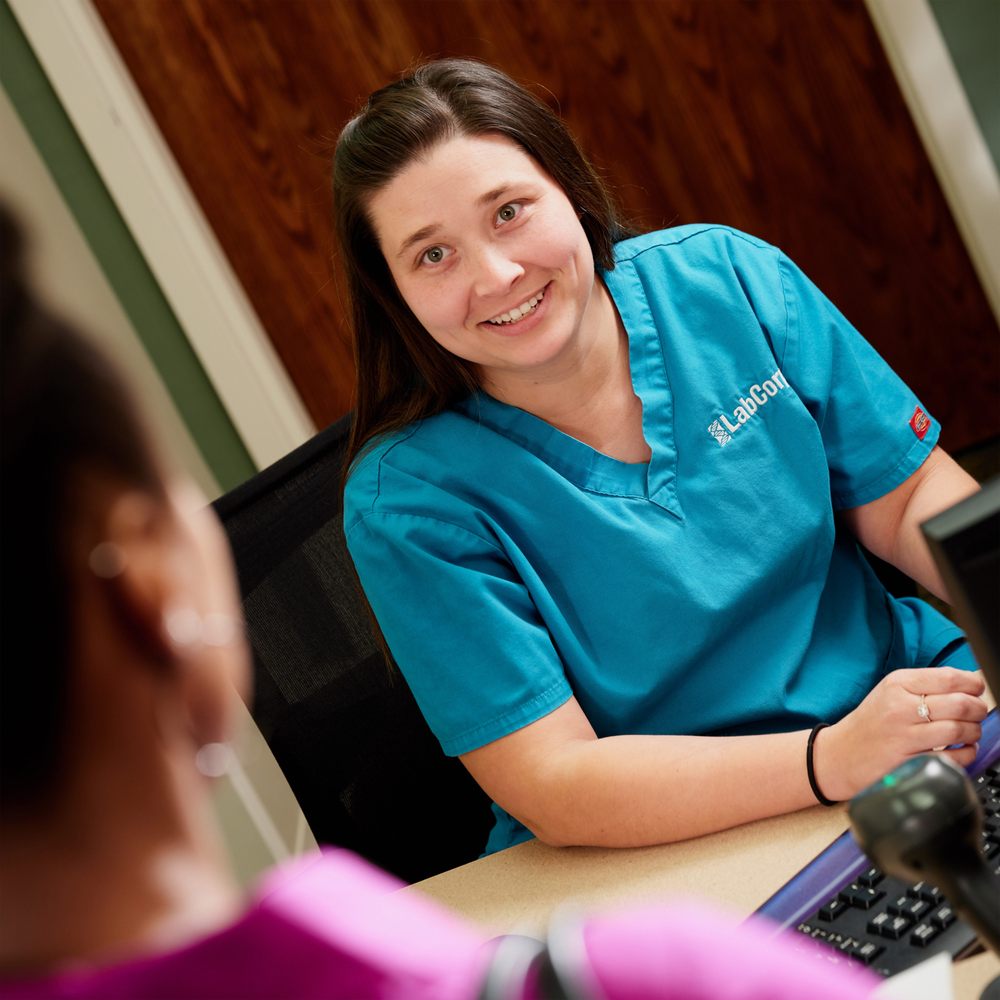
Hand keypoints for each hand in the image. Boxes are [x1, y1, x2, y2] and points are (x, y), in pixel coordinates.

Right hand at [813, 667, 987, 801]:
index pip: (950, 677)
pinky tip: (962, 749)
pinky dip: (967, 753)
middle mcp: (900, 707)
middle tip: (977, 713)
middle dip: (978, 709)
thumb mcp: (890, 691)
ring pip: (959, 729)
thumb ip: (925, 685)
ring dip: (974, 731)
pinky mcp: (909, 761)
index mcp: (897, 684)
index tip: (977, 690)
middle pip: (960, 703)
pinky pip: (953, 757)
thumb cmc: (870, 723)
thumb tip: (968, 682)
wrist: (840, 754)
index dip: (973, 684)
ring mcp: (904, 735)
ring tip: (969, 732)